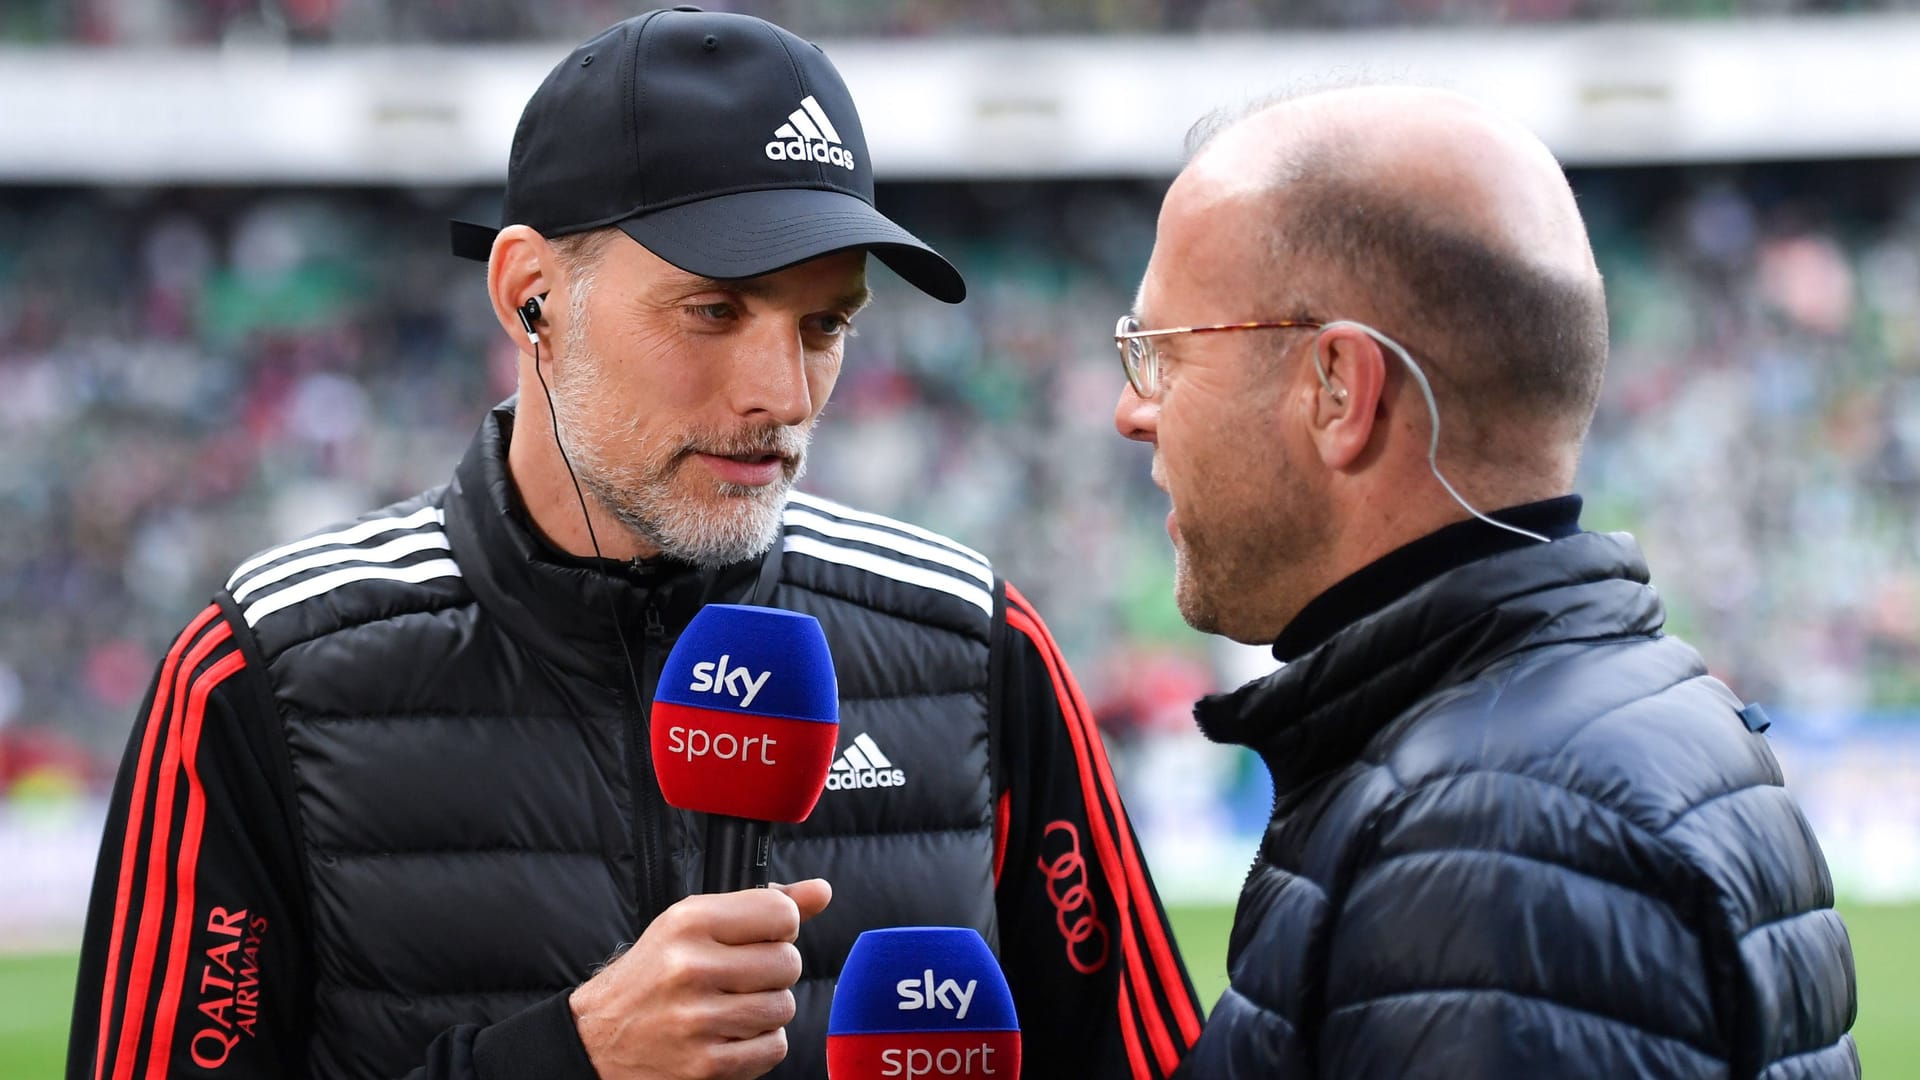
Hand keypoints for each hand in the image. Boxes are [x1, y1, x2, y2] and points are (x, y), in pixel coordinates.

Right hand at [569, 879, 832, 1079]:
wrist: (595, 1039)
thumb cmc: (652, 975)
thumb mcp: (693, 924)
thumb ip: (761, 906)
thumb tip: (821, 891)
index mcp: (689, 922)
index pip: (781, 913)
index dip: (780, 927)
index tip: (760, 937)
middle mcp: (691, 967)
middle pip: (788, 963)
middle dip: (774, 970)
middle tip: (742, 976)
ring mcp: (698, 1019)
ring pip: (784, 1007)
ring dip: (767, 1008)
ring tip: (733, 1005)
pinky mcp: (705, 1064)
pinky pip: (773, 1047)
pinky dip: (760, 1042)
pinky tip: (730, 1033)